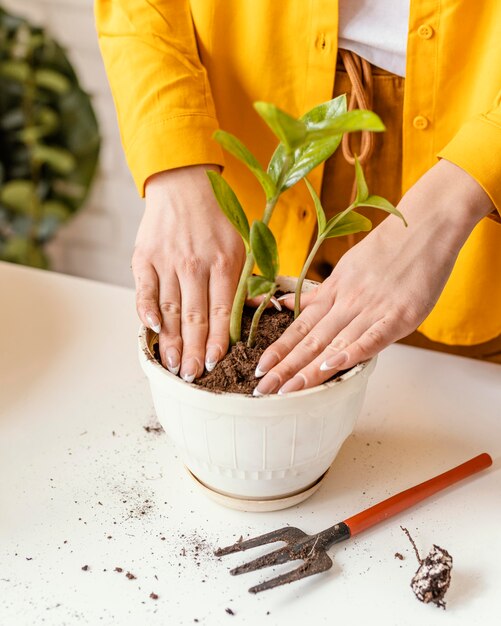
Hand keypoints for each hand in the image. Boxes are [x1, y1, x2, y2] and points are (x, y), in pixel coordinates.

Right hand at [133, 165, 244, 380]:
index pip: (221, 312)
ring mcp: (168, 261)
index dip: (217, 341)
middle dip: (193, 351)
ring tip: (173, 365)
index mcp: (224, 263)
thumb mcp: (242, 244)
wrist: (183, 184)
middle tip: (192, 376)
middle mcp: (195, 264)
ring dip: (171, 340)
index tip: (213, 364)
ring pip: (170, 309)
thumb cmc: (217, 219)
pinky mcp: (145, 257)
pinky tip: (152, 330)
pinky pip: (144, 290)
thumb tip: (268, 308)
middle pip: (195, 317)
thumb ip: (248, 279)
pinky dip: (147, 310)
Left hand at [254, 159, 493, 394]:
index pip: (300, 328)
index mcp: (334, 292)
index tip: (259, 370)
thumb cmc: (388, 248)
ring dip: (309, 369)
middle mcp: (347, 302)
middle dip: (284, 368)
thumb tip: (288, 304)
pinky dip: (352, 352)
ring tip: (287, 390)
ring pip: (335, 343)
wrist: (426, 225)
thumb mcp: (346, 268)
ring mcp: (372, 308)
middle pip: (310, 341)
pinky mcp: (399, 315)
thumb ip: (320, 293)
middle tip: (262, 389)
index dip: (279, 350)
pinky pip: (372, 337)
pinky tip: (332, 367)